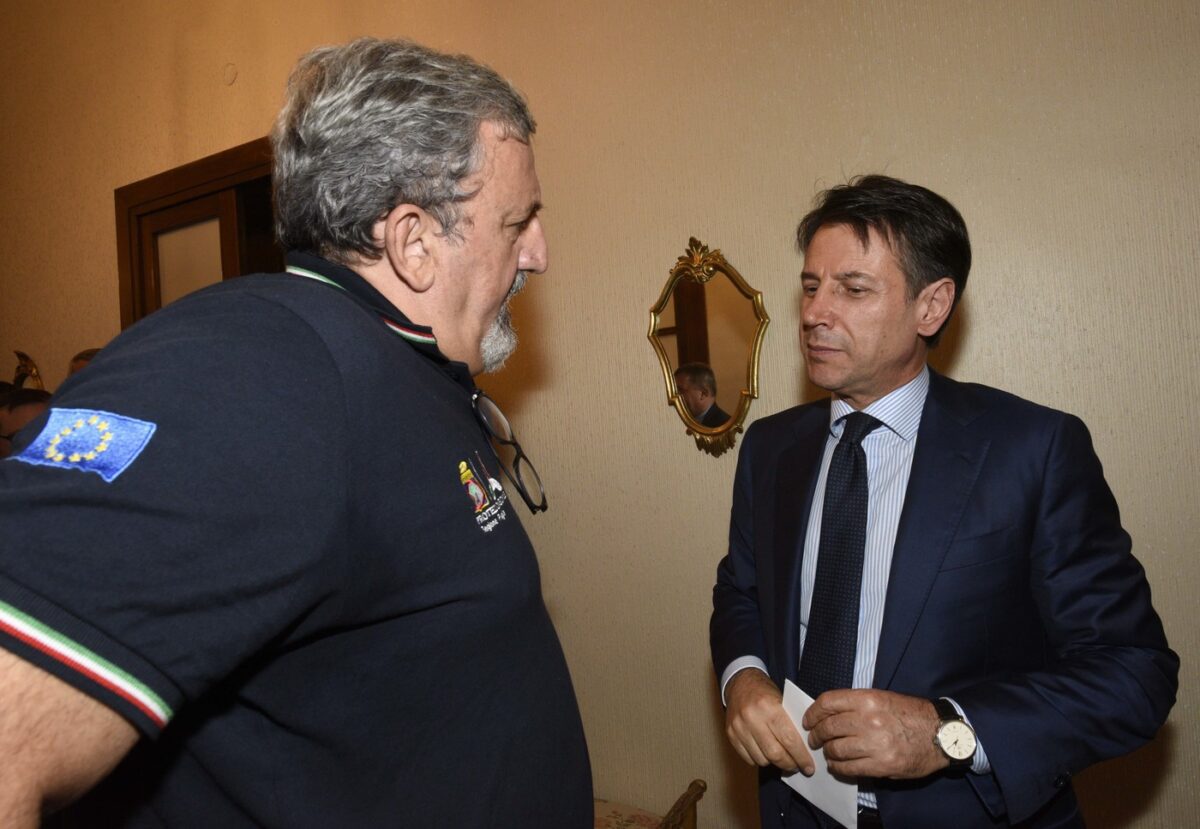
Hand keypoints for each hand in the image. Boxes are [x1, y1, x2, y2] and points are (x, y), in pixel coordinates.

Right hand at [724, 669, 813, 774]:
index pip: (789, 739)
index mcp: (769, 706)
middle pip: (775, 753)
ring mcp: (739, 727)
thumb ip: (792, 724)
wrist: (741, 683)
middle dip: (789, 764)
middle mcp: (752, 717)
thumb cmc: (766, 693)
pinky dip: (760, 759)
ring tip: (781, 758)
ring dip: (774, 763)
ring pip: (761, 759)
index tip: (809, 767)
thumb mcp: (783, 701)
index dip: (801, 757)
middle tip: (797, 766)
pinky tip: (766, 753)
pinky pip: (748, 758)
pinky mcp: (730, 734)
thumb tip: (805, 750)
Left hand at [801, 689, 946, 778]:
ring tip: (829, 753)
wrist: (941, 734)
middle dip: (817, 735)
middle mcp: (869, 720)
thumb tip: (829, 713)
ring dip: (828, 752)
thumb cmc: (911, 714)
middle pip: (829, 727)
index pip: (828, 703)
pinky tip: (838, 765)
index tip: (808, 720)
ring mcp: (875, 744)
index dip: (813, 712)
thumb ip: (856, 704)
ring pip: (836, 749)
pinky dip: (838, 768)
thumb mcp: (883, 698)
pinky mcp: (882, 765)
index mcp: (868, 699)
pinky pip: (849, 768)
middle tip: (815, 739)